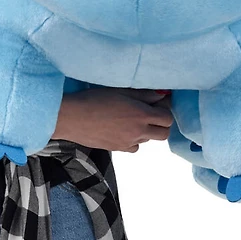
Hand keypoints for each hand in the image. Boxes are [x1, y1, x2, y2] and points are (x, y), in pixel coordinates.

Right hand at [55, 87, 172, 152]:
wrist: (72, 118)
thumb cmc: (93, 99)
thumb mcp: (120, 90)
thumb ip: (143, 94)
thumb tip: (160, 95)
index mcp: (141, 114)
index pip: (167, 118)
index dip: (164, 109)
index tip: (157, 102)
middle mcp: (139, 131)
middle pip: (164, 133)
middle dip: (161, 123)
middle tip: (150, 113)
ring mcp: (129, 142)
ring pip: (148, 140)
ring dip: (146, 130)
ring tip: (130, 118)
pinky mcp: (118, 149)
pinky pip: (134, 146)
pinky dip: (133, 139)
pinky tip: (121, 129)